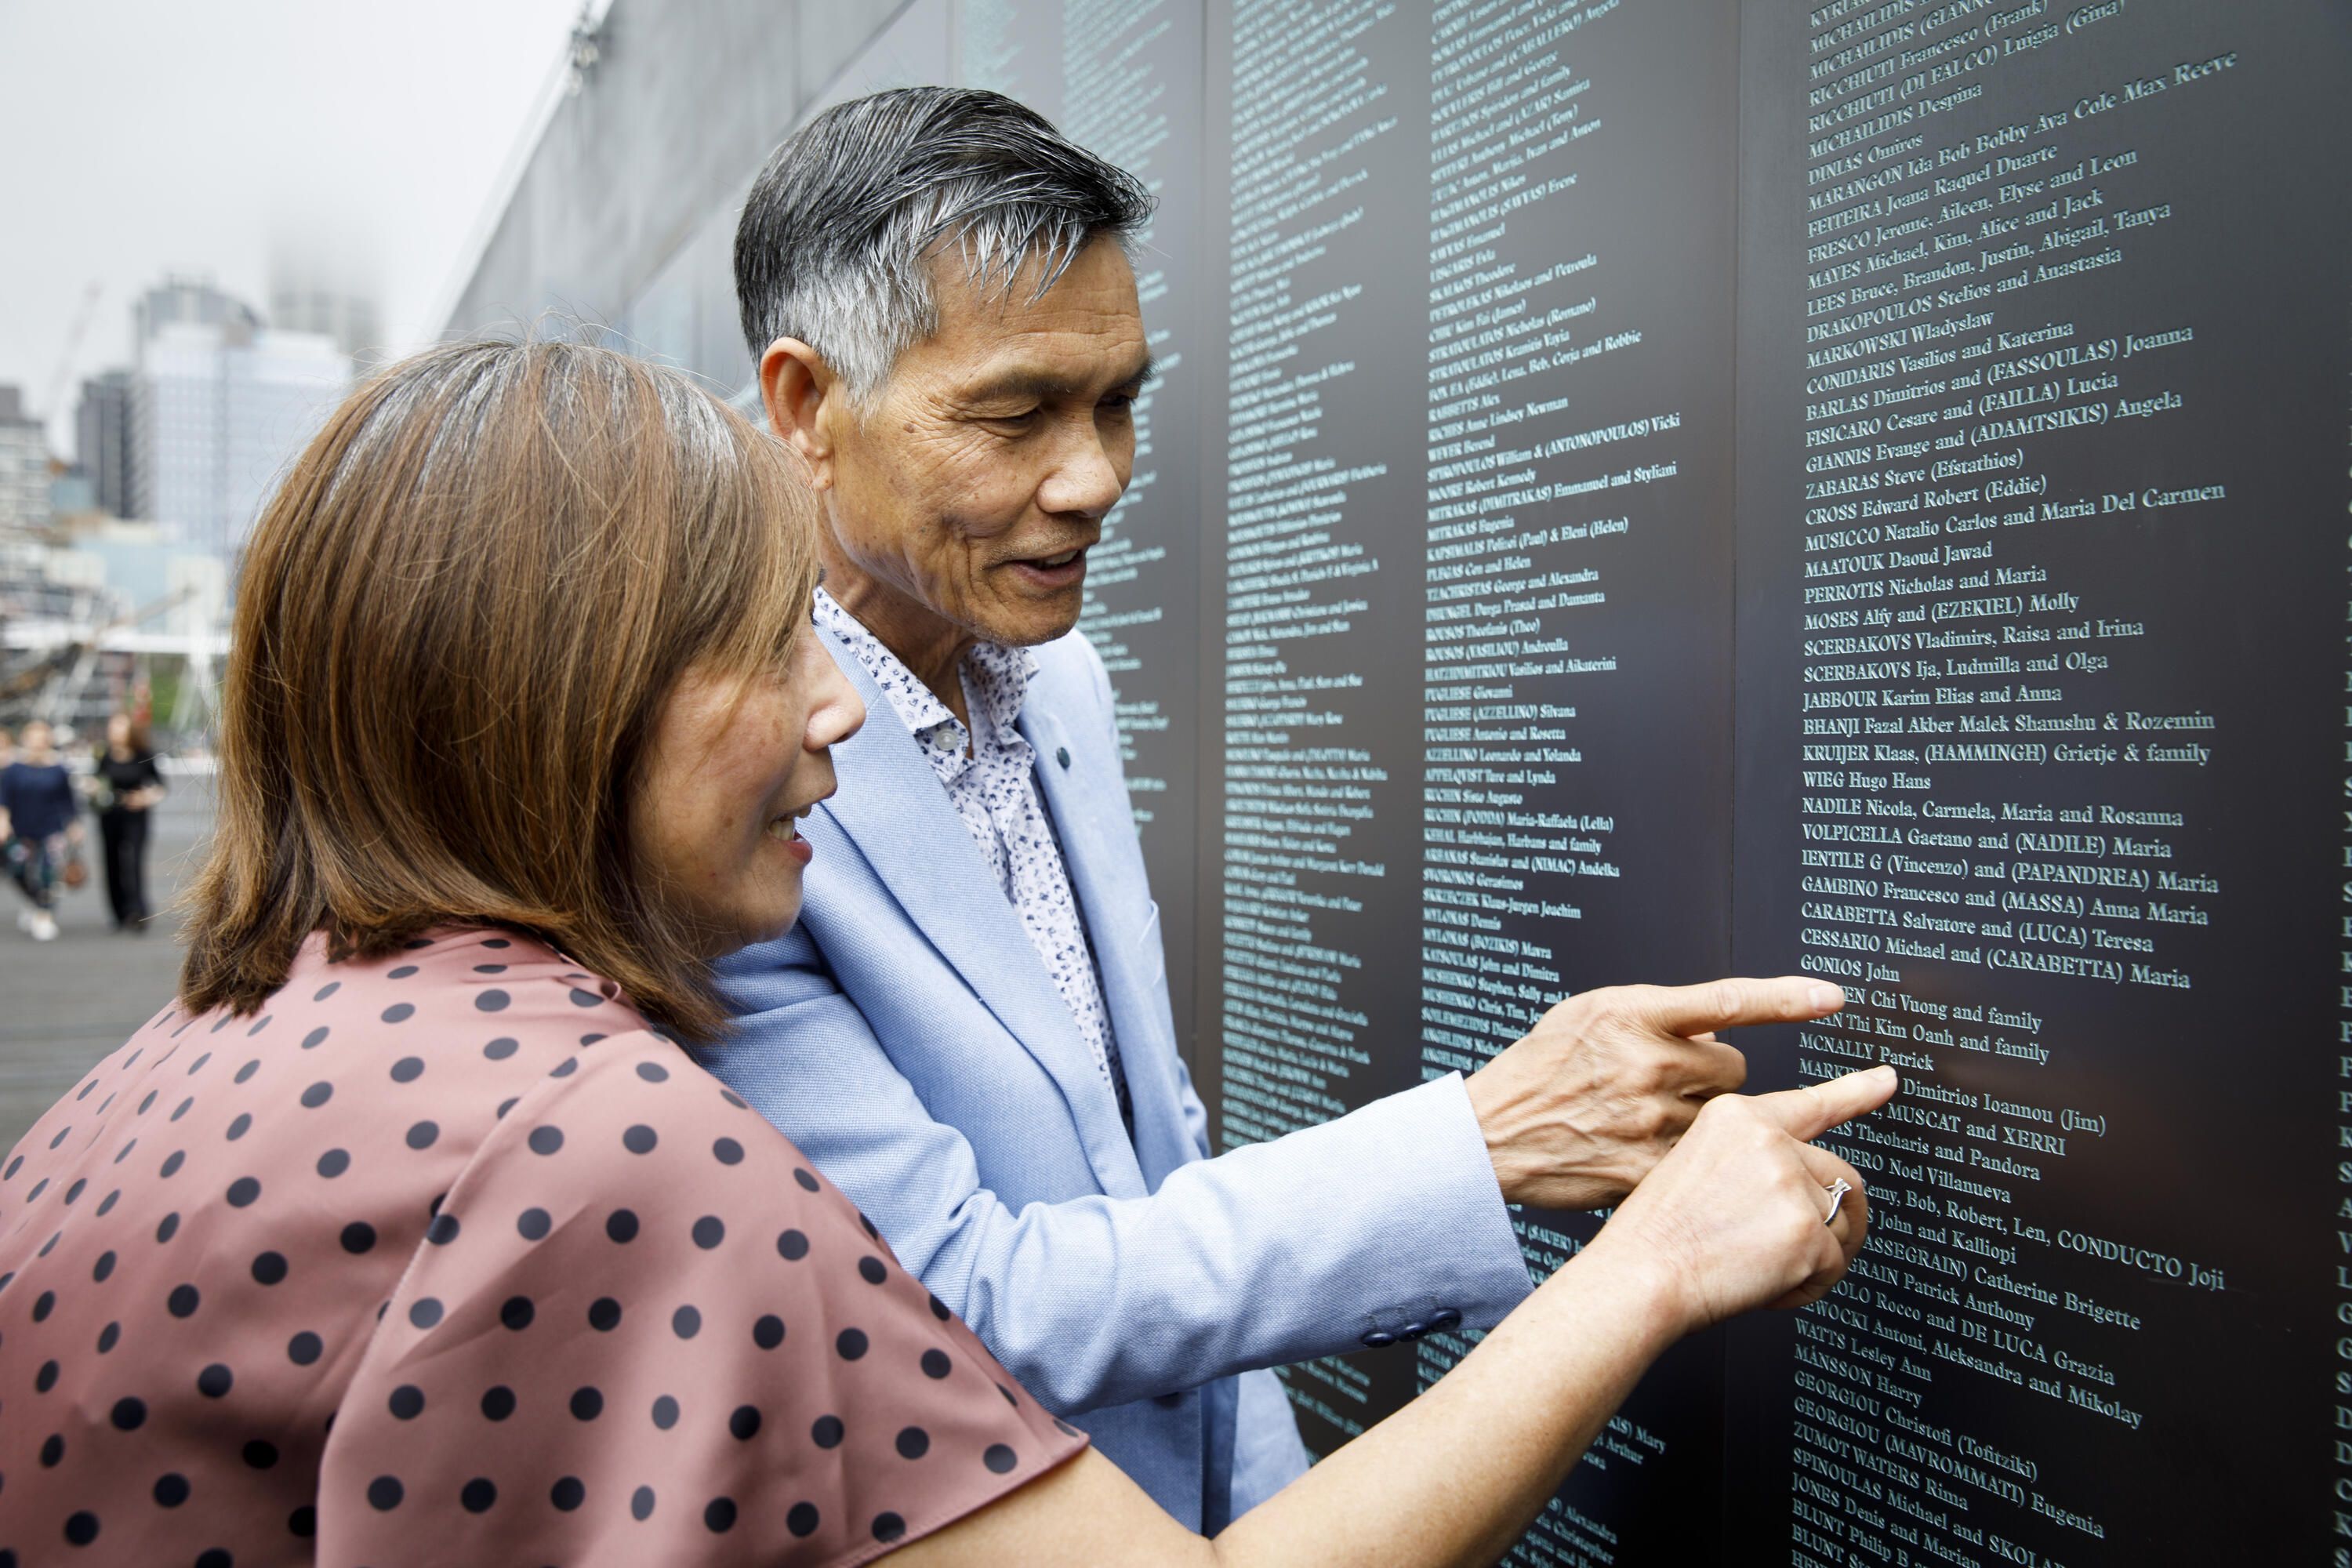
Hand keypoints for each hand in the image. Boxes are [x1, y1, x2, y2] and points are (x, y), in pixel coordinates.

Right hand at [1464, 977, 1844, 1209]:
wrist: (1490, 1135)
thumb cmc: (1537, 1069)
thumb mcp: (1586, 1014)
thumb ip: (1655, 1014)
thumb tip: (1717, 1030)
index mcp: (1632, 1015)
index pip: (1728, 1001)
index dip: (1787, 998)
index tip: (1834, 998)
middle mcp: (1647, 1065)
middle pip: (1733, 1069)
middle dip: (1714, 1076)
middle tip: (1670, 1084)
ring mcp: (1650, 1121)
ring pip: (1724, 1115)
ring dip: (1703, 1116)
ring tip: (1651, 1119)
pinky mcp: (1648, 1169)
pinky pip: (1702, 1160)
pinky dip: (1692, 1158)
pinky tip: (1655, 1154)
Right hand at [1586, 1066, 1895, 1333]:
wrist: (1639, 1275)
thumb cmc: (1655, 1233)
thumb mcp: (1693, 1164)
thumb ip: (1749, 1158)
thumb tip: (1802, 1180)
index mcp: (1737, 1117)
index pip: (1812, 1102)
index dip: (1858, 1091)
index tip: (1886, 1079)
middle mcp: (1769, 1141)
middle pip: (1839, 1176)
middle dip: (1825, 1215)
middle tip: (1783, 1245)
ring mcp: (1791, 1184)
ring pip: (1843, 1222)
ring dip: (1816, 1253)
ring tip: (1765, 1267)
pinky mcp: (1807, 1232)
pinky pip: (1834, 1265)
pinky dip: (1807, 1286)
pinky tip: (1767, 1285)